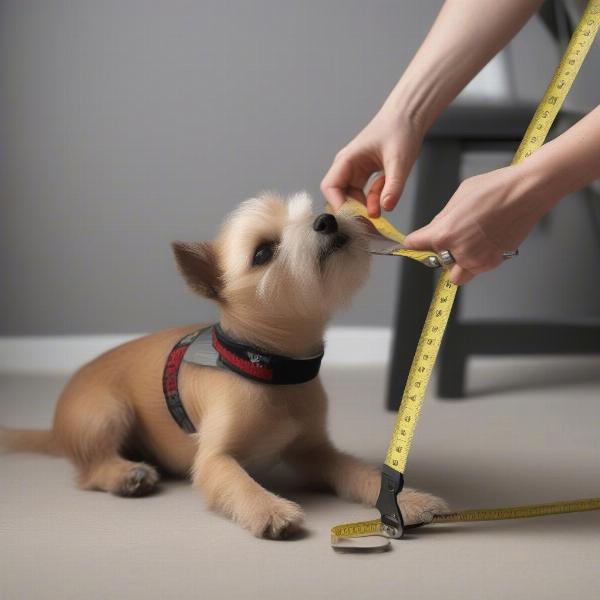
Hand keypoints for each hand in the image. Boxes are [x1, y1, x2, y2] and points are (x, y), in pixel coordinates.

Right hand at [320, 110, 424, 216]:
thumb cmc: (400, 130)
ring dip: (363, 209)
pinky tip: (385, 202)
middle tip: (367, 224)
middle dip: (352, 211)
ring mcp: (357, 171)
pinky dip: (374, 201)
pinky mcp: (367, 175)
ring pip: (353, 198)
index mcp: (348, 159)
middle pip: (339, 196)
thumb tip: (386, 207)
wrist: (410, 116)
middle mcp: (348, 166)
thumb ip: (393, 185)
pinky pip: (365, 195)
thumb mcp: (399, 160)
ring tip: (378, 218)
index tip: (352, 218)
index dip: (338, 204)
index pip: (331, 187)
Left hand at [403, 164, 551, 284]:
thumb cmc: (496, 189)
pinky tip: (485, 242)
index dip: (415, 242)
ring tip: (471, 241)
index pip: (415, 245)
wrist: (528, 192)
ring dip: (459, 262)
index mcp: (444, 233)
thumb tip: (435, 228)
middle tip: (451, 238)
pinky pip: (477, 270)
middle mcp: (459, 251)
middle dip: (441, 252)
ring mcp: (477, 260)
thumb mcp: (458, 197)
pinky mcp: (494, 262)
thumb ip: (443, 218)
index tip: (416, 242)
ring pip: (457, 273)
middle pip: (436, 263)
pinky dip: (477, 261)